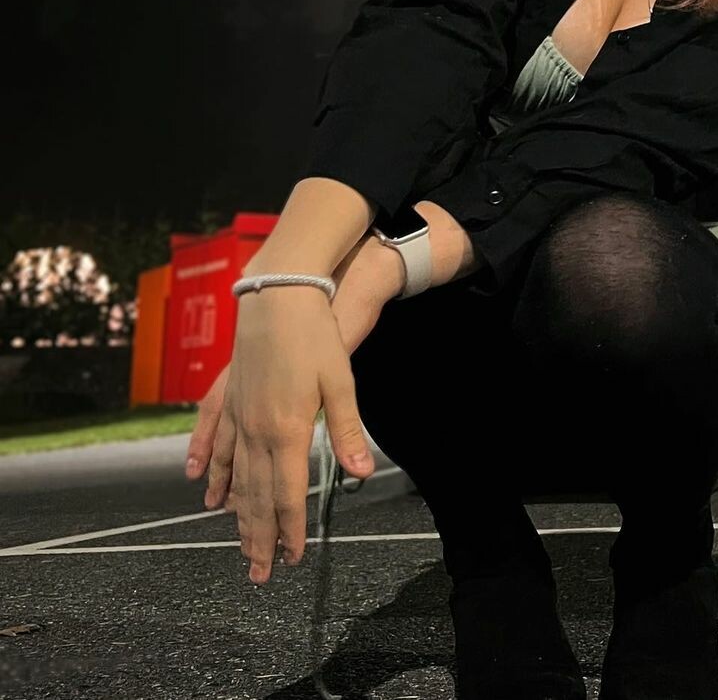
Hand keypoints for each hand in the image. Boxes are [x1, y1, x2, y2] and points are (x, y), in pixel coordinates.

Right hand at [200, 286, 373, 583]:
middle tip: (260, 573)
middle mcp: (257, 430)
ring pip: (233, 476)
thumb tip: (362, 474)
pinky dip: (209, 467)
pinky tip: (205, 488)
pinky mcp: (228, 395)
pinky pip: (213, 440)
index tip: (292, 559)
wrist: (280, 295)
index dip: (290, 531)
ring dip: (236, 513)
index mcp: (288, 431)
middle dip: (259, 537)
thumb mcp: (341, 383)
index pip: (287, 495)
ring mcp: (238, 413)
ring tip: (239, 543)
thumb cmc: (316, 337)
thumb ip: (347, 432)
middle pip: (255, 496)